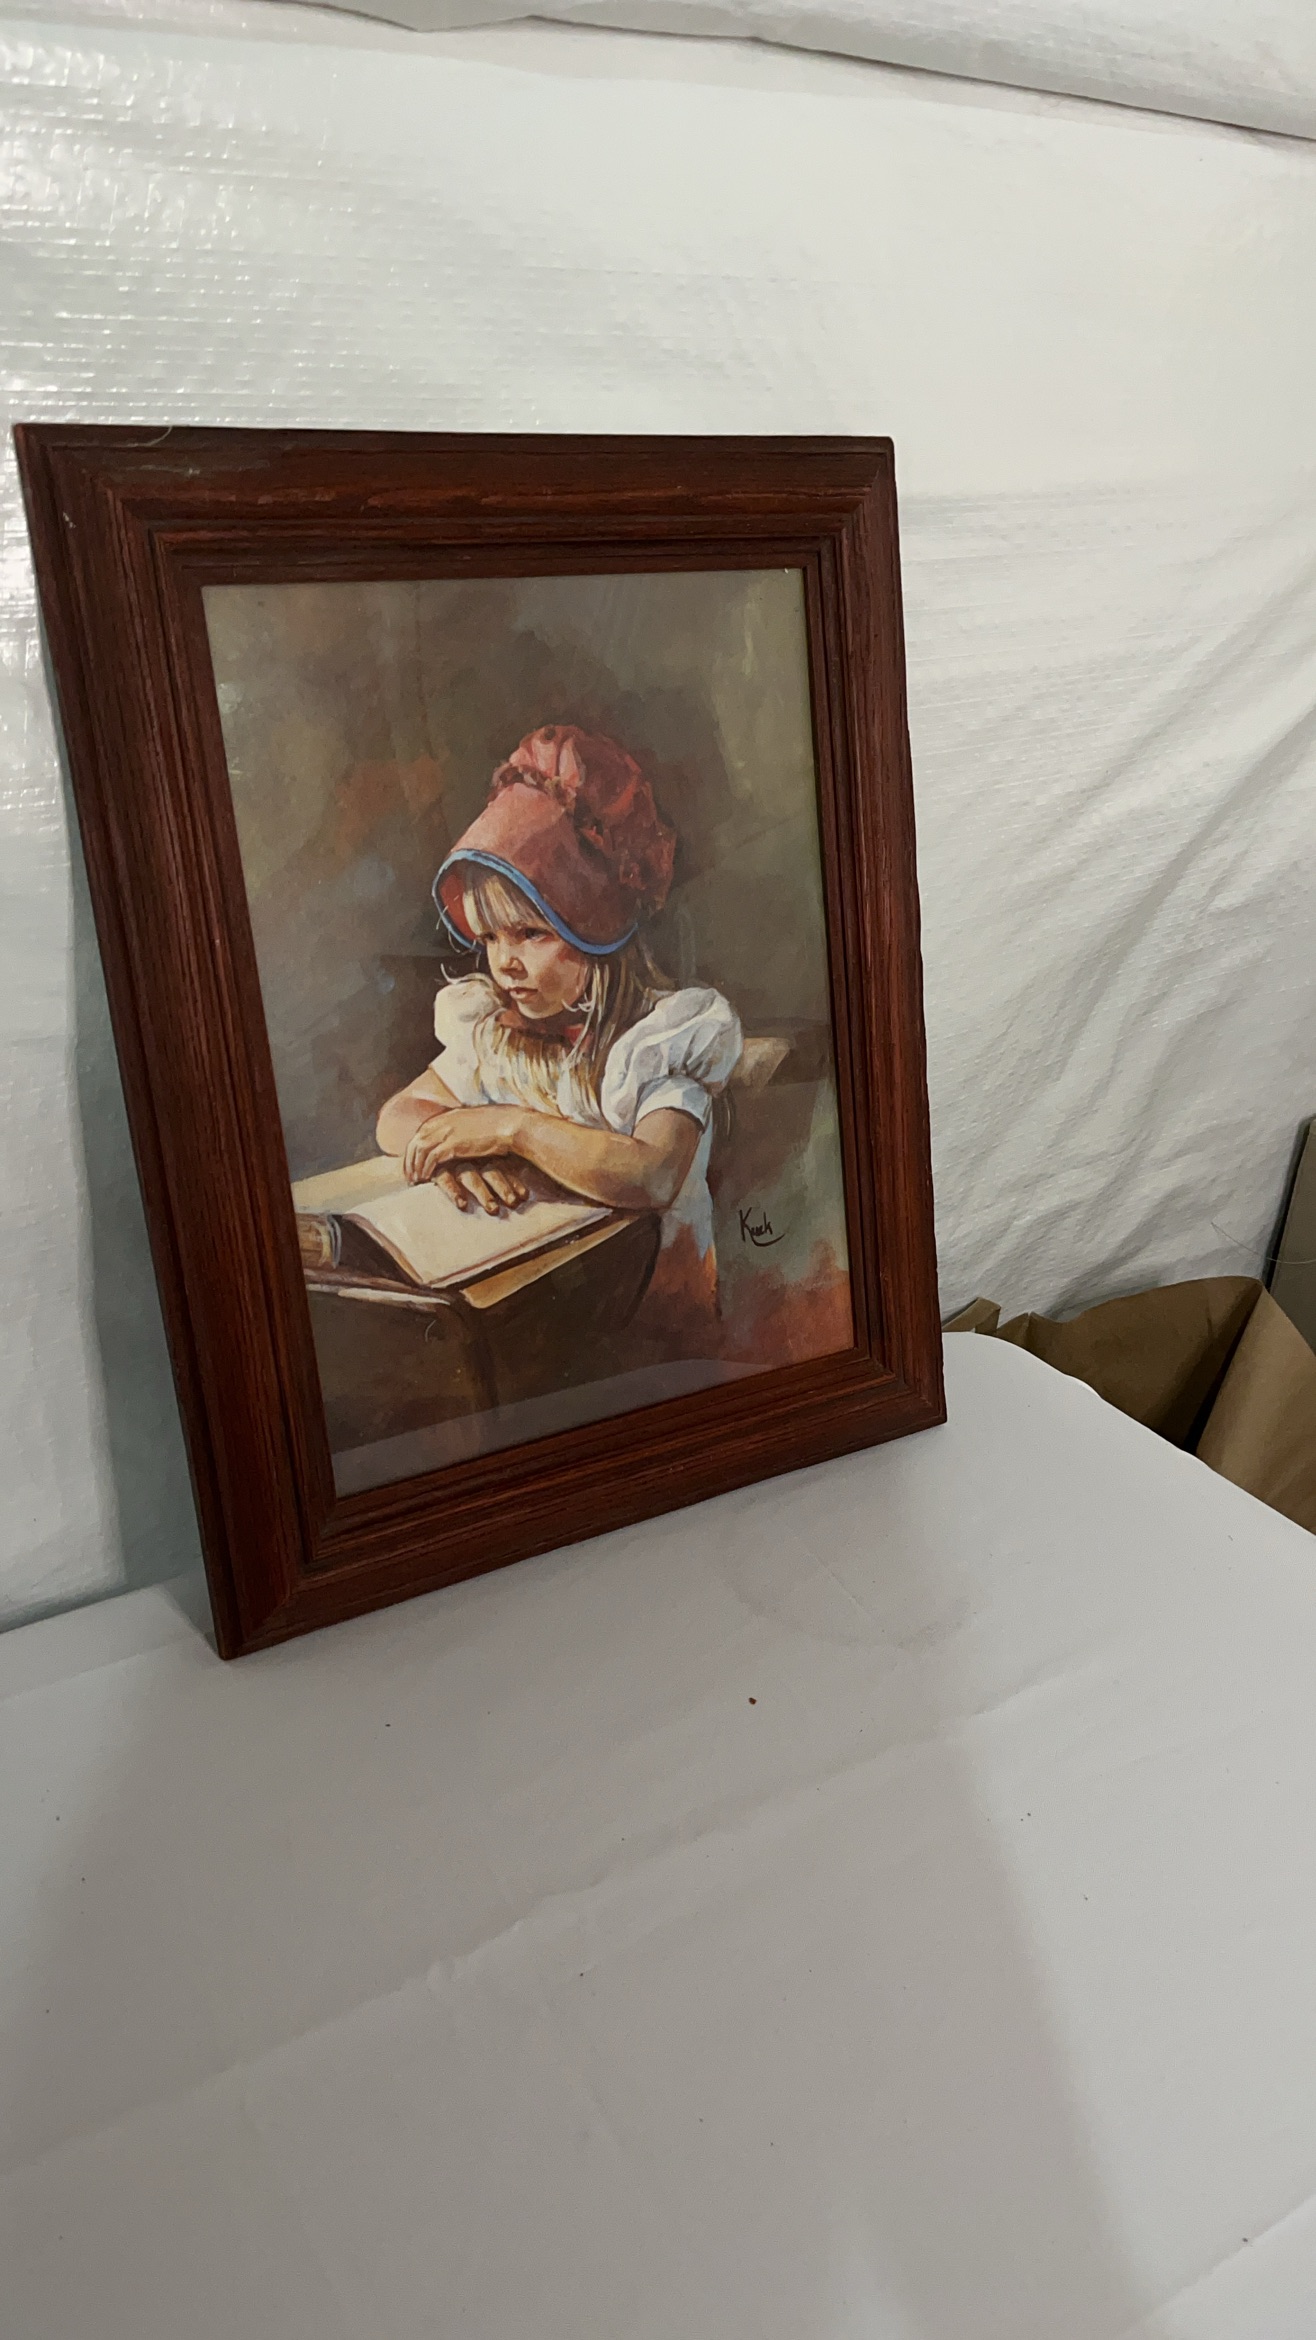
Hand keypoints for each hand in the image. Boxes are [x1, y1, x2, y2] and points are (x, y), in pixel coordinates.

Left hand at [402, 1106, 527, 1215]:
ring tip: (415, 1181)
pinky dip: (425, 1169)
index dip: (414, 1150)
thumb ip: (461, 1129)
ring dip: (415, 1167)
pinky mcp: (453, 1145)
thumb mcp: (474, 1123)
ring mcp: (446, 1132)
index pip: (420, 1133)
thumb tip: (458, 1139)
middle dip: (409, 1161)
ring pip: (419, 1151)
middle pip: (415, 1142)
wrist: (511, 1124)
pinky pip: (431, 1159)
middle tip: (409, 1177)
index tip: (413, 1164)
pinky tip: (426, 1179)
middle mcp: (442, 1122)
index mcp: (446, 1116)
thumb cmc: (499, 1125)